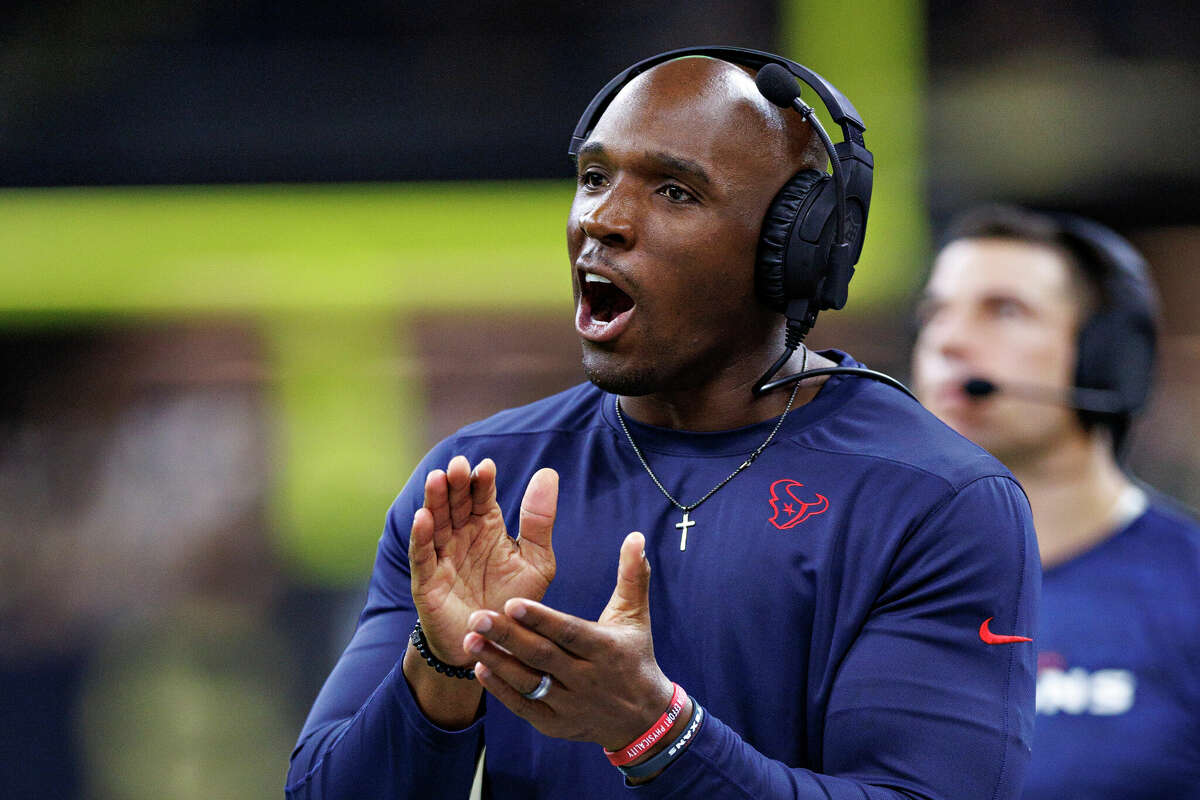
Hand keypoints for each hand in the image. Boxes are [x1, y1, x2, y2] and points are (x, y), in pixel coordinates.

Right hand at [409, 455, 557, 666]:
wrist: (496, 647)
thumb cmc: (515, 602)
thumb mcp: (537, 561)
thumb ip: (539, 521)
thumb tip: (547, 472)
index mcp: (488, 526)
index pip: (482, 496)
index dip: (483, 482)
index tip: (487, 467)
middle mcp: (462, 535)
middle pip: (456, 503)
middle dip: (456, 484)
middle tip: (459, 466)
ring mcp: (443, 556)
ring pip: (436, 522)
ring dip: (435, 500)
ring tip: (437, 479)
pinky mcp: (428, 581)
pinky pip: (423, 555)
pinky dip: (421, 536)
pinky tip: (423, 517)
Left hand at [462, 532, 676, 752]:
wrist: (642, 718)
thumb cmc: (635, 655)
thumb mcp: (636, 616)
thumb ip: (632, 575)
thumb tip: (635, 536)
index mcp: (605, 649)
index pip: (569, 633)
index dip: (541, 619)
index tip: (512, 602)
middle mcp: (587, 679)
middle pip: (542, 657)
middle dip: (508, 637)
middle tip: (477, 616)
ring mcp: (569, 705)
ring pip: (529, 682)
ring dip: (497, 662)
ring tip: (470, 640)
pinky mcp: (554, 724)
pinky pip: (524, 706)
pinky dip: (501, 690)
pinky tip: (480, 668)